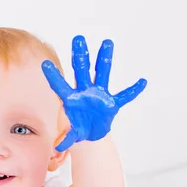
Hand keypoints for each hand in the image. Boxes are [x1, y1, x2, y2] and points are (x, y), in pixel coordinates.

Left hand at [41, 35, 146, 151]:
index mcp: (71, 99)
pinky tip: (142, 82)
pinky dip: (133, 91)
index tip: (45, 64)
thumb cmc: (78, 129)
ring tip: (107, 42)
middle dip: (80, 56)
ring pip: (103, 73)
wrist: (90, 133)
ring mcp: (99, 94)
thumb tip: (58, 147)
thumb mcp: (72, 134)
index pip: (60, 86)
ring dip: (104, 59)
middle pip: (82, 70)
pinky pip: (124, 96)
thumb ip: (66, 138)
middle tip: (78, 39)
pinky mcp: (111, 102)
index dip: (54, 76)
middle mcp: (85, 92)